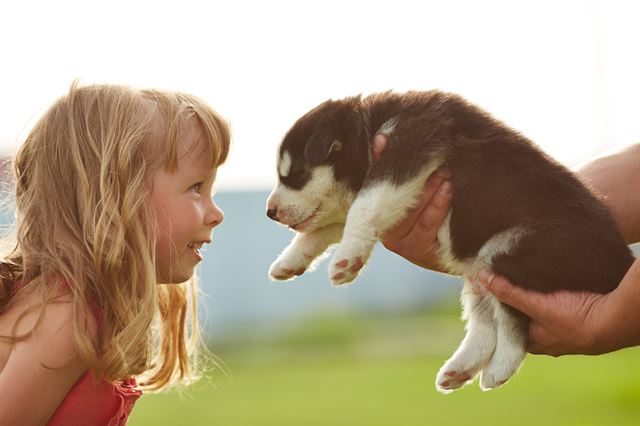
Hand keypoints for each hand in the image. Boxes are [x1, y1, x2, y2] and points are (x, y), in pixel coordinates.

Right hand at [371, 134, 452, 270]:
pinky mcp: (419, 252)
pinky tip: (448, 189)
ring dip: (430, 190)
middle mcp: (384, 232)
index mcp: (375, 216)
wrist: (443, 252)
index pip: (374, 189)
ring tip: (444, 171)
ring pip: (413, 212)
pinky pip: (428, 224)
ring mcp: (401, 244)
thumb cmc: (421, 216)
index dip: (380, 164)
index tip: (384, 140)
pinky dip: (439, 205)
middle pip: (396, 201)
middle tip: (434, 157)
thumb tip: (382, 138)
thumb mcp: (404, 192)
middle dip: (416, 178)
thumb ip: (389, 167)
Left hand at [477, 258, 639, 355]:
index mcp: (532, 343)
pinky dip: (546, 295)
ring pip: (538, 313)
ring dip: (529, 298)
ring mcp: (562, 331)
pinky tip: (542, 281)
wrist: (615, 320)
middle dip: (510, 305)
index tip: (483, 296)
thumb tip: (482, 279)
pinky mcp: (575, 316)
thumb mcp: (536, 306)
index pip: (505, 330)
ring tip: (515, 278)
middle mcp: (546, 340)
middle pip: (520, 321)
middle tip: (496, 282)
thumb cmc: (575, 320)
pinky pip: (554, 305)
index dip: (494, 314)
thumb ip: (509, 293)